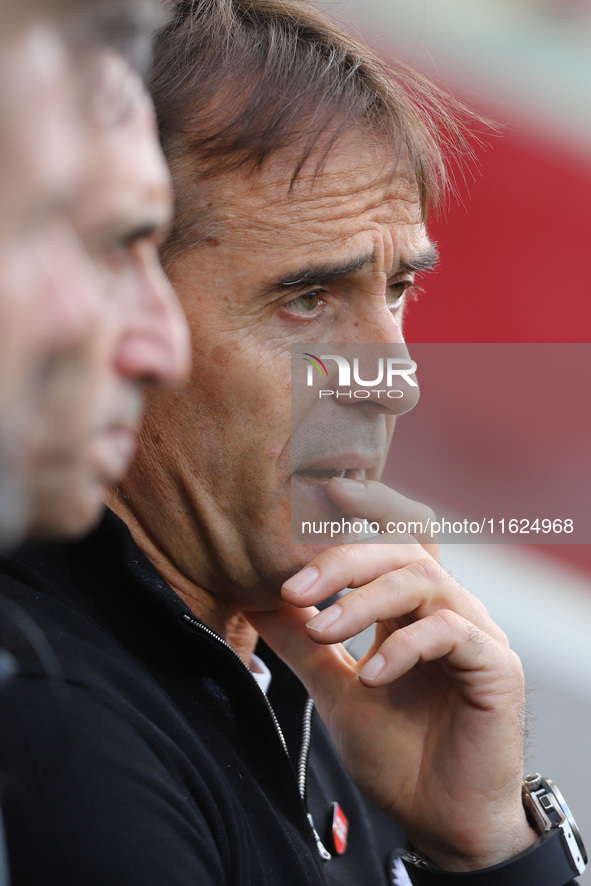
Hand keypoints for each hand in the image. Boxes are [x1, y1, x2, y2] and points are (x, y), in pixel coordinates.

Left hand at [248, 481, 535, 871]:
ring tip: (322, 630)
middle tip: (293, 587)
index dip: (369, 506)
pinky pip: (450, 632)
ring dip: (363, 601)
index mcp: (411, 608)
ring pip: (422, 581)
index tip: (323, 492)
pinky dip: (403, 646)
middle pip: (401, 551)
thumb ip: (302, 642)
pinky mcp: (495, 665)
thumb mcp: (333, 689)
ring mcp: (475, 632)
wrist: (440, 819)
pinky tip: (371, 676)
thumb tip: (256, 602)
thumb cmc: (396, 753)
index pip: (395, 538)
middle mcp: (446, 609)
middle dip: (343, 560)